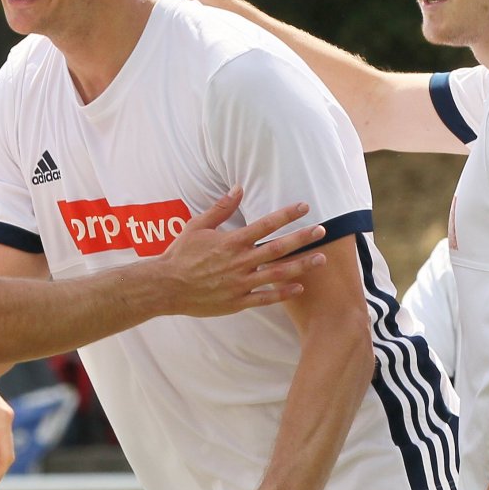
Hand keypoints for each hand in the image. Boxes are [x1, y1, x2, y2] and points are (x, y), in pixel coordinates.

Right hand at [151, 188, 326, 317]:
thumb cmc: (180, 254)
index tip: (304, 207)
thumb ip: (220, 208)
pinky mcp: (237, 301)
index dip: (287, 214)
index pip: (265, 224)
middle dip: (302, 238)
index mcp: (231, 242)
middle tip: (322, 231)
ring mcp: (240, 283)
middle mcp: (240, 262)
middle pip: (278, 248)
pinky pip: (265, 298)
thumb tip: (238, 189)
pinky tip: (299, 287)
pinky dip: (283, 293)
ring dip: (301, 266)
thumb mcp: (197, 226)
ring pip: (277, 274)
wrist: (166, 286)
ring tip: (321, 259)